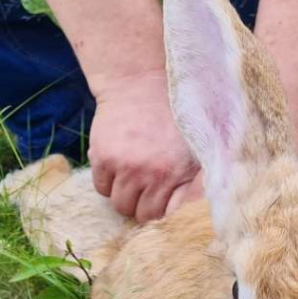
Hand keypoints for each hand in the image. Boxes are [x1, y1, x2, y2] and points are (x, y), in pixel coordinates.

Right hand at [88, 69, 198, 221]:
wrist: (140, 83)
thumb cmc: (173, 114)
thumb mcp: (195, 146)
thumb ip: (194, 180)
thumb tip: (186, 211)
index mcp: (177, 172)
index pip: (165, 216)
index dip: (163, 211)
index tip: (162, 202)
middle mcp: (151, 174)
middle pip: (140, 214)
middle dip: (142, 206)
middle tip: (145, 191)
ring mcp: (125, 167)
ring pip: (119, 205)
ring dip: (124, 196)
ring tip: (131, 178)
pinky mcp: (103, 159)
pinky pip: (101, 188)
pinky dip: (108, 182)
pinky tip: (117, 166)